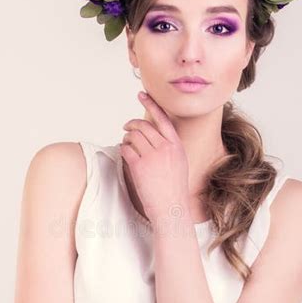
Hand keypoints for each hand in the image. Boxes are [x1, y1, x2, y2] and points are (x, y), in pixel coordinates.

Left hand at [120, 91, 189, 223]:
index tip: (142, 95)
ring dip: (127, 137)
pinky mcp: (139, 166)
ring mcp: (152, 156)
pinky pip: (126, 149)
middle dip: (132, 124)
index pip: (162, 118)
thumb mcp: (179, 162)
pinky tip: (125, 152)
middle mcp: (165, 147)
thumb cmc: (174, 188)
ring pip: (133, 136)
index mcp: (176, 145)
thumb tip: (153, 135)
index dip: (151, 104)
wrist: (171, 207)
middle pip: (144, 125)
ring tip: (127, 142)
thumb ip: (168, 147)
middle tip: (127, 127)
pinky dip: (123, 148)